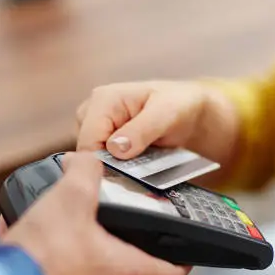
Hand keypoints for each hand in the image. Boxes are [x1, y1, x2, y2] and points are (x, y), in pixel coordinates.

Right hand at [3, 152, 189, 274]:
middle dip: (120, 242)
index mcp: (123, 270)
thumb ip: (86, 172)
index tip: (183, 252)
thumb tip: (86, 160)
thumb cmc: (44, 254)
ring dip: (84, 248)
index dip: (181, 262)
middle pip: (127, 268)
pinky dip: (55, 256)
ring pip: (92, 271)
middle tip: (112, 222)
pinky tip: (36, 236)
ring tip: (67, 224)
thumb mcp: (71, 197)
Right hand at [76, 80, 240, 169]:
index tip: (124, 176)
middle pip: (86, 151)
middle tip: (137, 168)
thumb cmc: (179, 105)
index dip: (101, 162)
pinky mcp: (100, 137)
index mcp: (103, 99)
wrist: (188, 111)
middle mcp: (91, 110)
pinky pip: (99, 159)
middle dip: (107, 164)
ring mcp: (94, 125)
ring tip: (139, 162)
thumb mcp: (166, 114)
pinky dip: (115, 166)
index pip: (88, 141)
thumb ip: (140, 131)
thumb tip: (115, 149)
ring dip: (112, 166)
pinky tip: (134, 163)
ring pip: (91, 157)